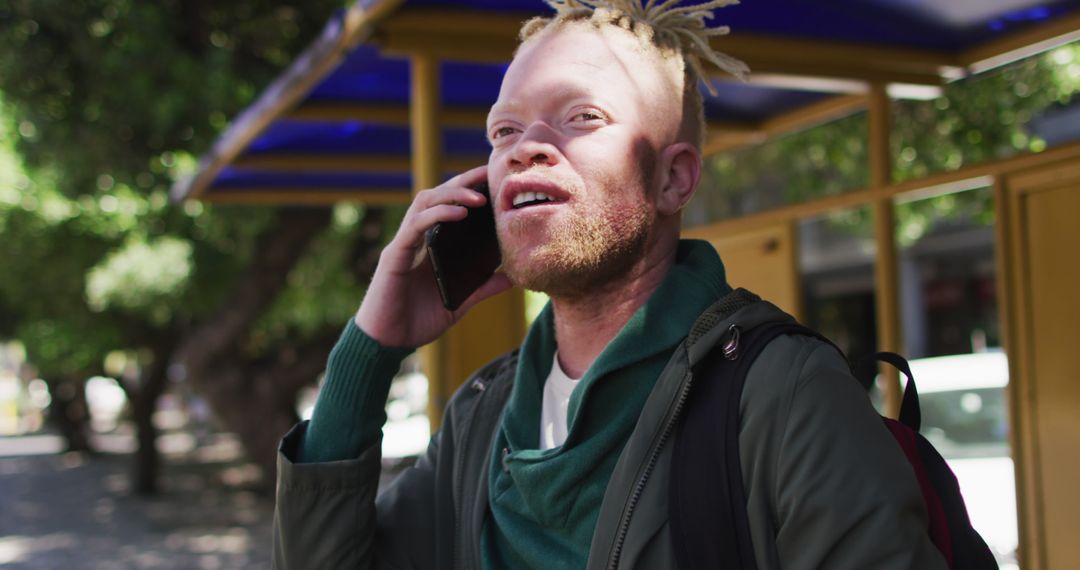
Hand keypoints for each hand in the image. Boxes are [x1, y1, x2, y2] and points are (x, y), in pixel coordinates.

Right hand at [355, 166, 511, 347]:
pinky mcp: (394, 256)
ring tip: (478, 197)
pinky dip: (437, 215)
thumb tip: (513, 277)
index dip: (468, 189)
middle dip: (463, 181)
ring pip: (424, 202)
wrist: (386, 343)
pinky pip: (415, 226)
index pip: (448, 206)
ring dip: (452, 194)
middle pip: (437, 195)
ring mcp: (404, 244)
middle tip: (489, 174)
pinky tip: (458, 214)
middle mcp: (416, 238)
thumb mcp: (459, 302)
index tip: (494, 180)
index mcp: (430, 245)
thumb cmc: (417, 321)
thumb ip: (482, 288)